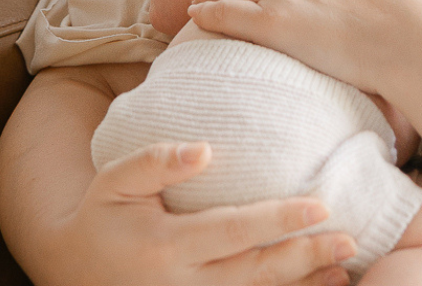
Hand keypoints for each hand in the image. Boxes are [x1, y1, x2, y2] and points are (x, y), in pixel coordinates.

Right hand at [37, 139, 355, 285]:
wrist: (73, 271)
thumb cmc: (102, 216)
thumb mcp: (113, 182)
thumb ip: (154, 161)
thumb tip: (203, 150)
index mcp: (166, 246)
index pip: (232, 231)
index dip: (277, 219)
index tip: (320, 204)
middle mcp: (183, 284)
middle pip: (254, 273)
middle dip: (304, 257)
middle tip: (348, 239)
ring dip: (302, 284)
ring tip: (343, 265)